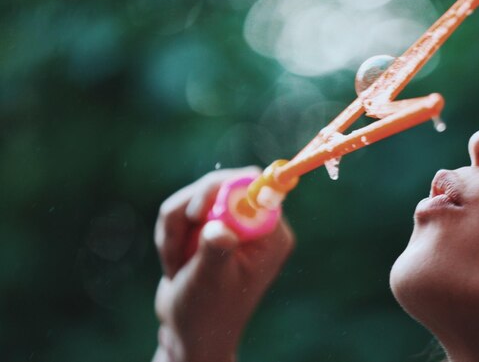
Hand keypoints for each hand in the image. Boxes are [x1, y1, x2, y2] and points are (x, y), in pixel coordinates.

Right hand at [152, 167, 294, 361]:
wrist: (188, 332)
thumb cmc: (205, 312)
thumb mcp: (211, 281)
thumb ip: (217, 249)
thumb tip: (220, 229)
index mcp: (270, 237)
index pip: (256, 188)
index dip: (224, 190)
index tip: (196, 213)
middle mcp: (254, 225)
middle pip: (221, 185)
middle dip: (189, 213)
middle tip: (176, 244)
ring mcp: (230, 224)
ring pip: (194, 198)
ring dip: (174, 229)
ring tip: (177, 265)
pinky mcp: (208, 226)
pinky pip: (181, 210)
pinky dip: (170, 234)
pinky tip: (175, 264)